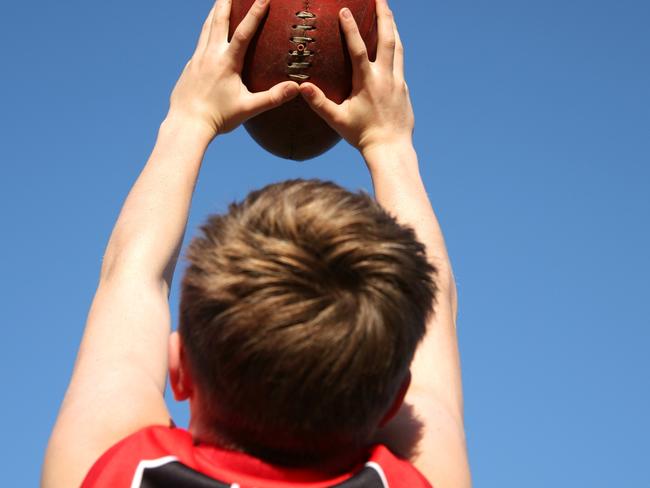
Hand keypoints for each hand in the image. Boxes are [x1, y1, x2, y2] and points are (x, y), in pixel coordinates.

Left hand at [168, 0, 299, 139]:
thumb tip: (296, 88)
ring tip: (220, 0)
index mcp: (226, 62)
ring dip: (215, 11)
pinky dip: (207, 30)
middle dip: (227, 0)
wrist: (187, 124)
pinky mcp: (190, 66)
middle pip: (219, 19)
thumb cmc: (219, 118)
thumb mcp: (249, 108)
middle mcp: (210, 55)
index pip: (244, 31)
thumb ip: (273, 97)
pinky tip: (209, 31)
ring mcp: (197, 58)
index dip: (255, 12)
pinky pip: (200, 41)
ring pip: (207, 27)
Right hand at [299, 0, 412, 154]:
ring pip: (397, 47)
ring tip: (388, 12)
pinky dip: (396, 48)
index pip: (358, 48)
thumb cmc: (362, 135)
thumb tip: (300, 87)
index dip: (350, 28)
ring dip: (392, 27)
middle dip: (383, 15)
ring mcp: (397, 81)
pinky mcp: (404, 89)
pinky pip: (400, 62)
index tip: (345, 9)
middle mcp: (385, 77)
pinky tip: (392, 44)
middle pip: (386, 39)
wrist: (391, 148)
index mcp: (367, 82)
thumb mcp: (337, 120)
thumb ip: (319, 102)